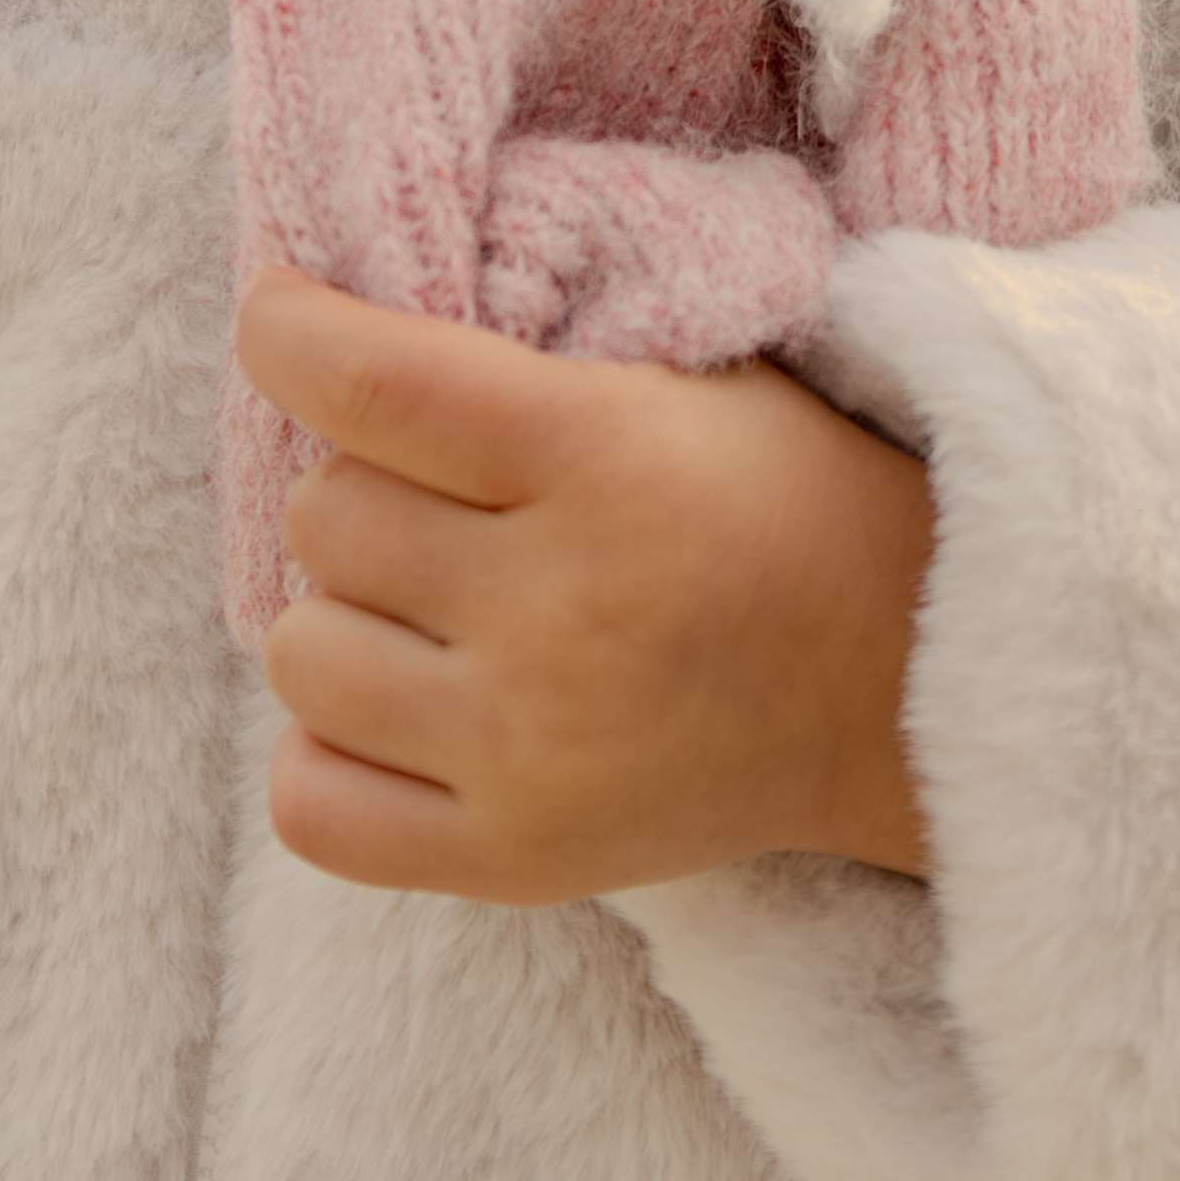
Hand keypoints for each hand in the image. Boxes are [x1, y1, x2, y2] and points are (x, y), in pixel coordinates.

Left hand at [238, 270, 934, 903]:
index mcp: (604, 459)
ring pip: (301, 651)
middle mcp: (556, 610)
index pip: (371, 384)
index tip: (277, 320)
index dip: (287, 335)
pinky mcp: (514, 860)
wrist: (902, 689)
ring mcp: (528, 750)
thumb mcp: (679, 382)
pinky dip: (330, 749)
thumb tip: (326, 335)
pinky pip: (313, 805)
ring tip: (431, 608)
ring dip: (345, 613)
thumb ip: (517, 356)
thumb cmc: (776, 503)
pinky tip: (400, 710)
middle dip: (365, 487)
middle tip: (447, 499)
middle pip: (325, 515)